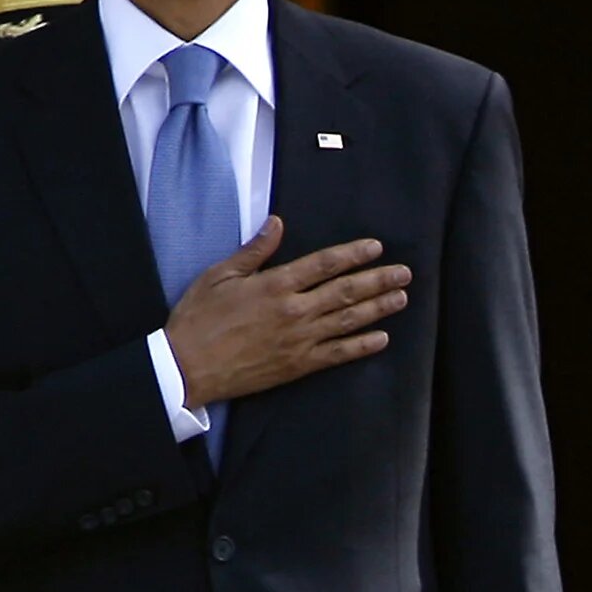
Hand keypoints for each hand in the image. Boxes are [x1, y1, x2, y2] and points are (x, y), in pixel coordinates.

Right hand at [165, 218, 409, 407]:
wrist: (187, 368)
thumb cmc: (199, 319)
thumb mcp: (220, 275)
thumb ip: (254, 250)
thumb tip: (278, 223)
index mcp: (275, 284)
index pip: (325, 264)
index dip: (353, 254)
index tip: (375, 248)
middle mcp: (294, 311)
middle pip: (346, 291)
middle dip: (378, 280)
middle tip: (404, 273)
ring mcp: (299, 340)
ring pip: (348, 320)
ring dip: (378, 309)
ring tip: (402, 298)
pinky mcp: (298, 365)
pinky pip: (338, 354)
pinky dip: (362, 346)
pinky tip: (382, 338)